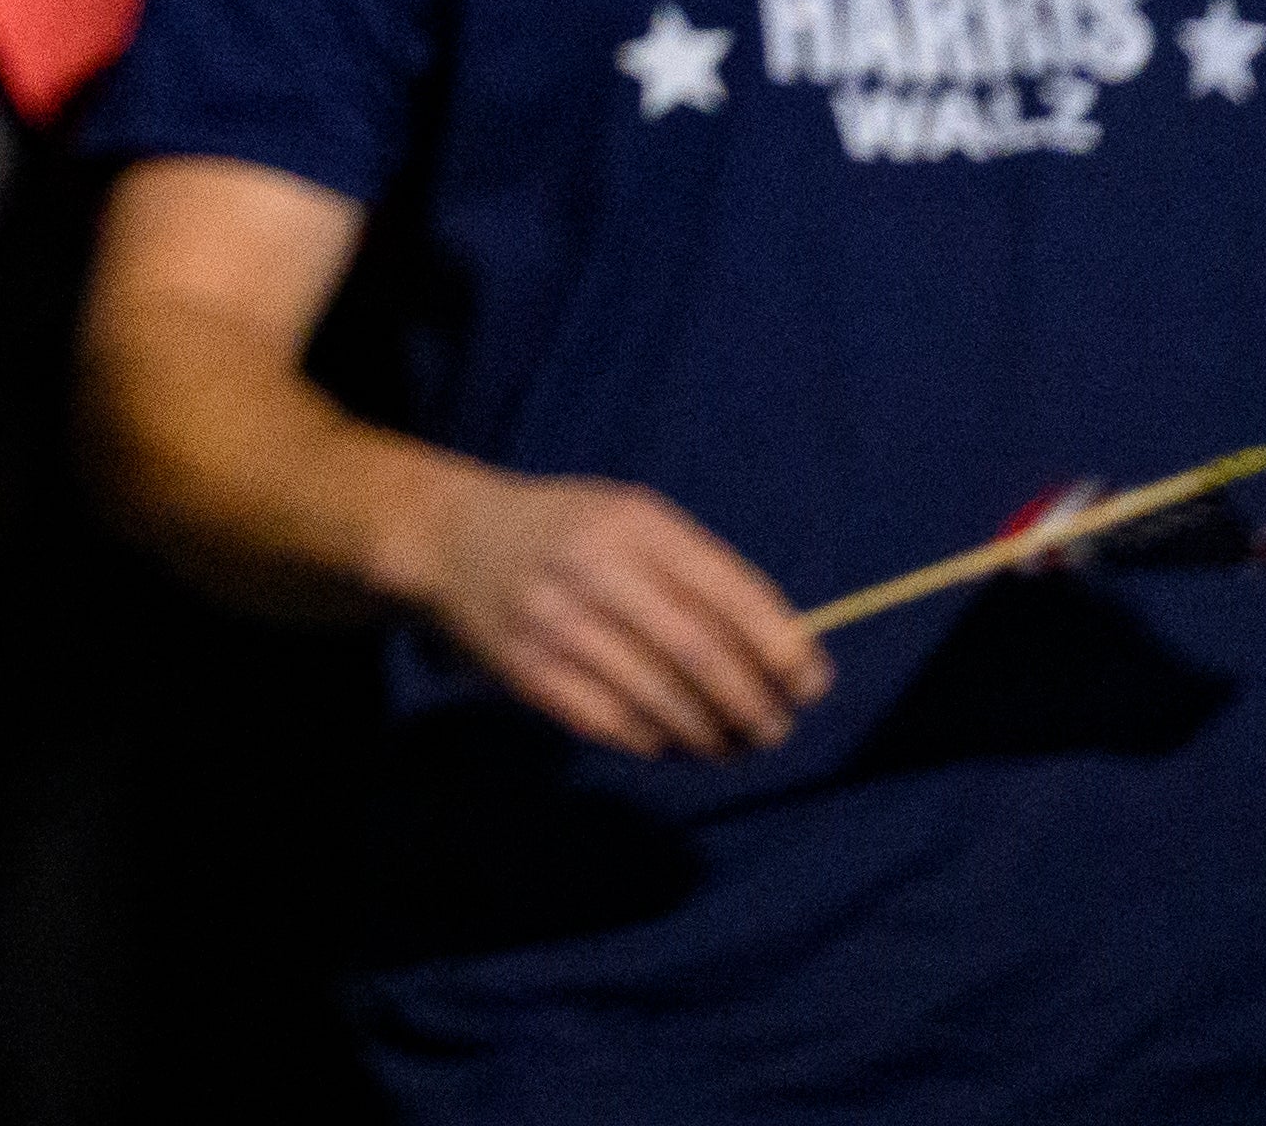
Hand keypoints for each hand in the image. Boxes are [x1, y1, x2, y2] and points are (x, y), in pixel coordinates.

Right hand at [390, 465, 829, 760]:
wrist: (454, 541)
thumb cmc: (569, 532)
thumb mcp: (631, 521)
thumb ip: (700, 574)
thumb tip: (784, 652)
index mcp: (633, 524)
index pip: (729, 592)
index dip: (781, 648)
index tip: (811, 684)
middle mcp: (593, 569)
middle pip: (699, 655)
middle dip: (752, 705)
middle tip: (775, 730)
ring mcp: (554, 623)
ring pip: (658, 699)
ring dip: (709, 734)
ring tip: (732, 745)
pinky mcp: (527, 671)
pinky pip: (610, 722)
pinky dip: (652, 740)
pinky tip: (668, 739)